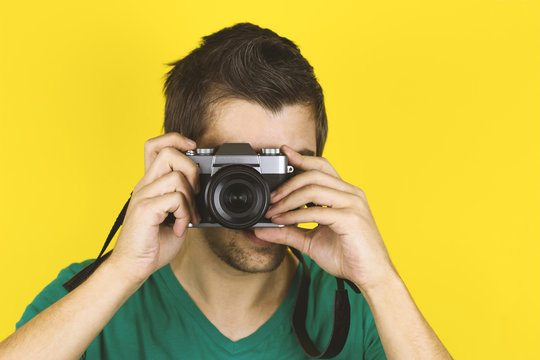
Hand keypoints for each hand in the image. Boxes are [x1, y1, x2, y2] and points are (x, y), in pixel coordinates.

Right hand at [108, 132, 200, 283]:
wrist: (132, 267)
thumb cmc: (152, 244)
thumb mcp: (174, 217)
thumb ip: (183, 201)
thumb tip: (201, 192)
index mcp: (150, 184)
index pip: (155, 146)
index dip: (175, 139)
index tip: (193, 147)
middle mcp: (144, 186)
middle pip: (168, 153)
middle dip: (191, 169)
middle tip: (194, 193)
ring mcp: (143, 196)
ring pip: (176, 177)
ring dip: (190, 200)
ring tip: (187, 218)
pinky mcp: (144, 209)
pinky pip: (174, 199)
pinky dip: (184, 214)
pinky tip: (179, 228)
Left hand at [254, 145, 396, 292]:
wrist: (372, 277)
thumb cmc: (348, 257)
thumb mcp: (311, 241)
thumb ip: (287, 232)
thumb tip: (261, 230)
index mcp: (345, 194)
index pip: (322, 167)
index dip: (302, 158)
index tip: (284, 153)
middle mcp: (351, 194)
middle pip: (315, 173)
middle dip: (288, 183)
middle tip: (271, 197)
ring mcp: (353, 204)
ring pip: (314, 188)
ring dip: (289, 198)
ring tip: (273, 210)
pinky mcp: (351, 218)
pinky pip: (317, 210)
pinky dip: (295, 214)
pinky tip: (283, 220)